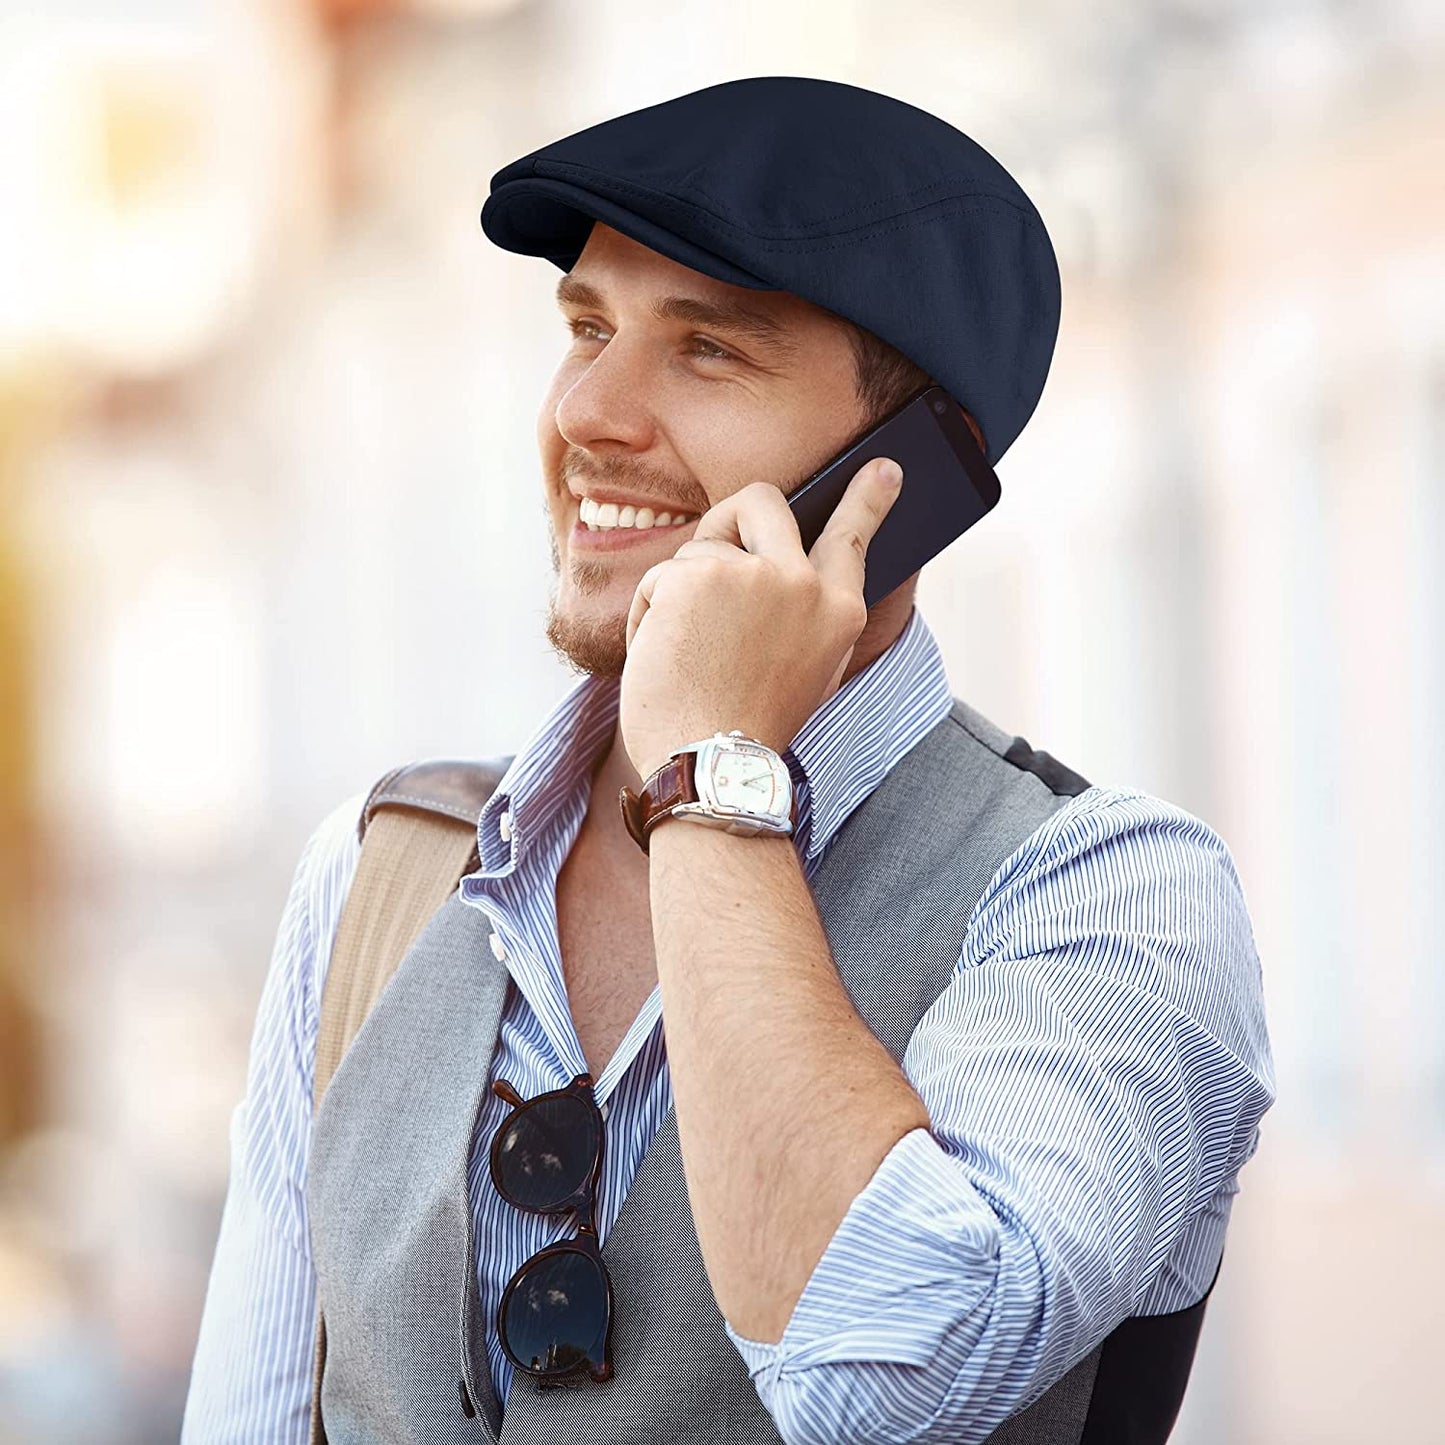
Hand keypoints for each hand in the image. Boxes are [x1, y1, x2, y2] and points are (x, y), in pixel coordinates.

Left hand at [619, 456, 903, 781]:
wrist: (713, 767)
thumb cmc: (746, 728)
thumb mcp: (804, 670)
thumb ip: (803, 614)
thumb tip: (785, 568)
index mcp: (839, 611)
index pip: (853, 537)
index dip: (867, 499)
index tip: (884, 468)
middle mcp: (805, 584)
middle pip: (762, 501)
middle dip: (726, 519)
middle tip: (709, 562)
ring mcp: (753, 573)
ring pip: (700, 546)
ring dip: (680, 592)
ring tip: (689, 654)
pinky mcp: (699, 574)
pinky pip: (662, 574)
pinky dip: (650, 613)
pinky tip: (665, 656)